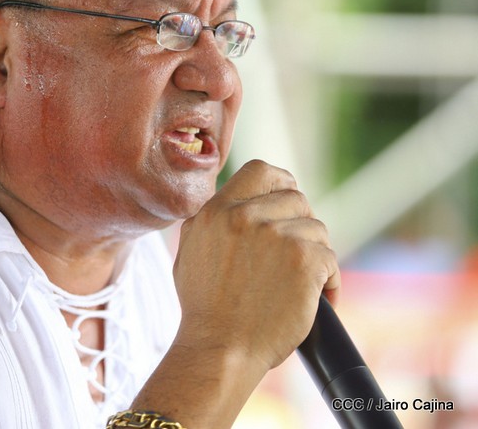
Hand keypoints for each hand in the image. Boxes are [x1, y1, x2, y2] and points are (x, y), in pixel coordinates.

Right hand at [173, 159, 339, 370]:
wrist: (219, 350)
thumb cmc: (204, 310)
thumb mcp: (190, 252)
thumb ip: (212, 222)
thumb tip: (233, 204)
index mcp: (217, 211)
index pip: (260, 171)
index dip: (281, 181)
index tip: (288, 197)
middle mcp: (245, 216)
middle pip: (296, 199)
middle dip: (301, 225)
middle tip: (297, 254)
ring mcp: (276, 236)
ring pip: (316, 229)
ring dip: (316, 255)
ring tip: (304, 283)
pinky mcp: (304, 259)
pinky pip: (331, 259)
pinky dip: (330, 282)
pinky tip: (318, 299)